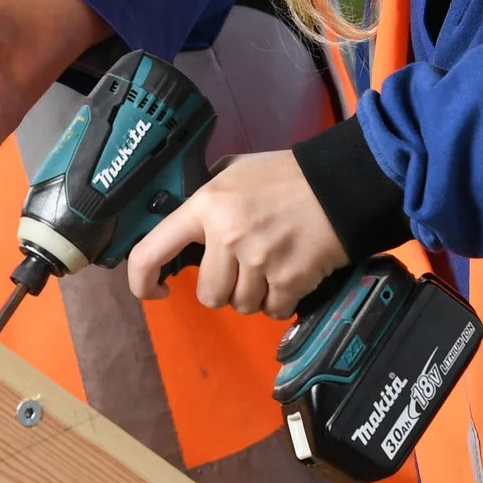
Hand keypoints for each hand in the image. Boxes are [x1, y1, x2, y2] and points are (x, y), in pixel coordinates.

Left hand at [126, 150, 347, 318]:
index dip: (142, 281)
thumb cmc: (285, 176)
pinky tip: (289, 276)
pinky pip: (272, 311)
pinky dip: (280, 301)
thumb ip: (206, 197)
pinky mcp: (290, 280)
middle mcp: (227, 236)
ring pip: (241, 305)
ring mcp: (259, 261)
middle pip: (208, 295)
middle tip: (243, 267)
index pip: (151, 252)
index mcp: (205, 206)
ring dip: (254, 295)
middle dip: (224, 288)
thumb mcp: (233, 171)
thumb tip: (185, 225)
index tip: (155, 291)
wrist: (340, 186)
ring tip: (271, 266)